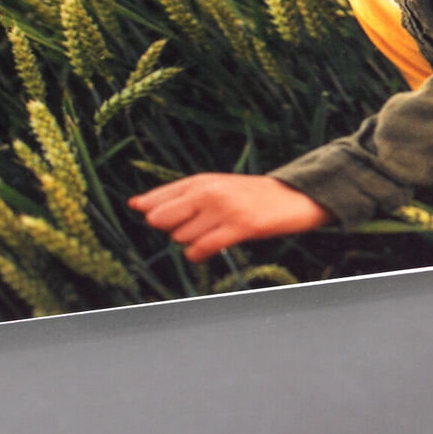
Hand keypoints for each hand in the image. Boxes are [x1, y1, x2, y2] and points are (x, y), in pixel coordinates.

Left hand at [127, 171, 329, 260]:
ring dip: (191, 242)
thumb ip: (180, 196)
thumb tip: (137, 205)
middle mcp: (209, 191)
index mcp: (201, 180)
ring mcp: (224, 208)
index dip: (148, 210)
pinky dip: (200, 254)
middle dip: (170, 229)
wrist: (296, 196)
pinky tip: (210, 249)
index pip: (157, 197)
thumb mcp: (216, 187)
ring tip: (214, 234)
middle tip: (193, 228)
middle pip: (161, 219)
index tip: (143, 213)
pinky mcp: (240, 226)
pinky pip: (202, 248)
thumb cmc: (251, 196)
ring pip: (181, 236)